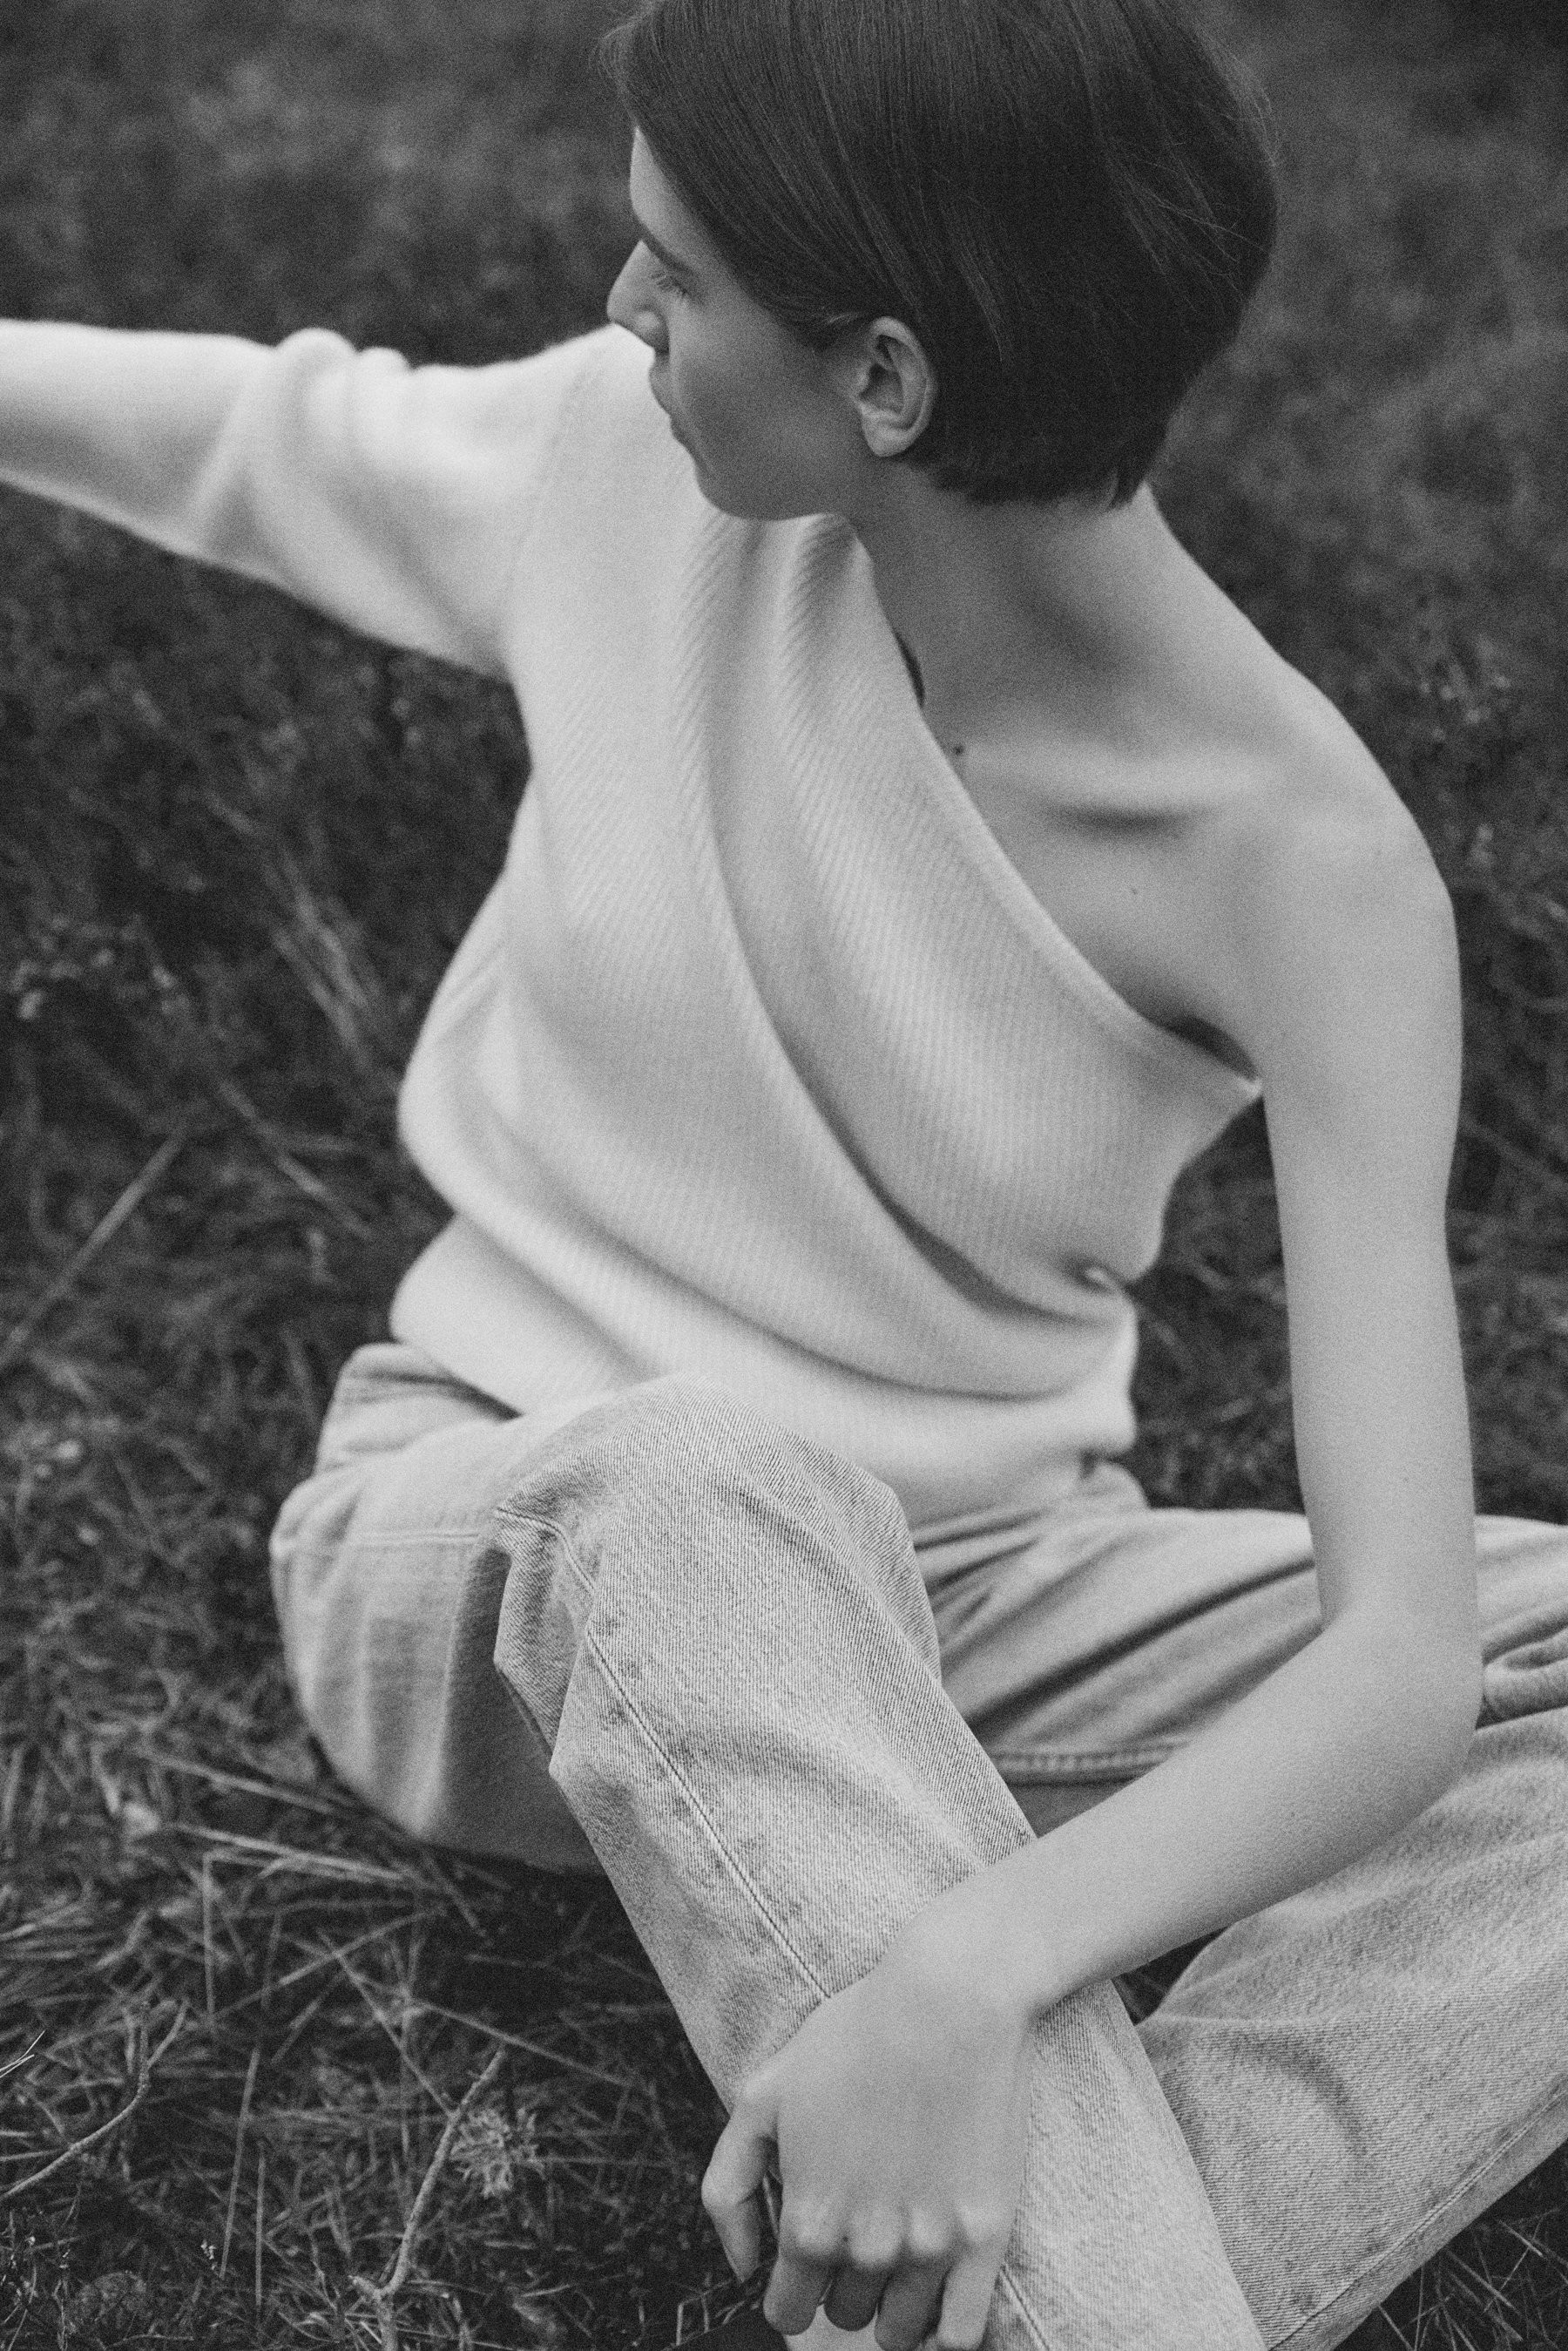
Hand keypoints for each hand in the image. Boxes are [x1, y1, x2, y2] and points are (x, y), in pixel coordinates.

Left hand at [701, 1915, 1033, 2348]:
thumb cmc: (853, 2037)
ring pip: (900, 2331)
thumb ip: (729, 2189)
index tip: (803, 2267)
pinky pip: (962, 2333)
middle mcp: (867, 2248)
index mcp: (809, 2220)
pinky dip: (944, 2330)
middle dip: (842, 2284)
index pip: (788, 2310)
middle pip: (846, 2316)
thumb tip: (742, 2269)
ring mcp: (930, 2247)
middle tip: (857, 2231)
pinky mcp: (985, 2236)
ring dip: (891, 2306)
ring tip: (896, 2255)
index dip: (790, 2290)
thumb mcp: (761, 2096)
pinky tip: (938, 2299)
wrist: (948, 2000)